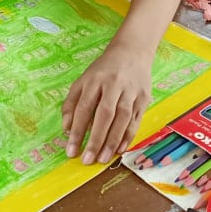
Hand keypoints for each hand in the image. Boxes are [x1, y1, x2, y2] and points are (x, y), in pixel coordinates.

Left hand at [62, 45, 152, 164]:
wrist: (132, 52)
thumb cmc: (103, 71)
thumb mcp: (83, 81)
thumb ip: (72, 103)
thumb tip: (66, 129)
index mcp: (94, 80)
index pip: (83, 108)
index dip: (77, 131)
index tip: (71, 151)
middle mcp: (113, 85)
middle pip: (104, 114)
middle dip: (96, 139)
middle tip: (87, 160)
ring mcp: (130, 91)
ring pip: (122, 118)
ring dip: (112, 140)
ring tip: (103, 159)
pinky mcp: (143, 97)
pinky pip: (136, 120)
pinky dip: (128, 136)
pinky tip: (119, 149)